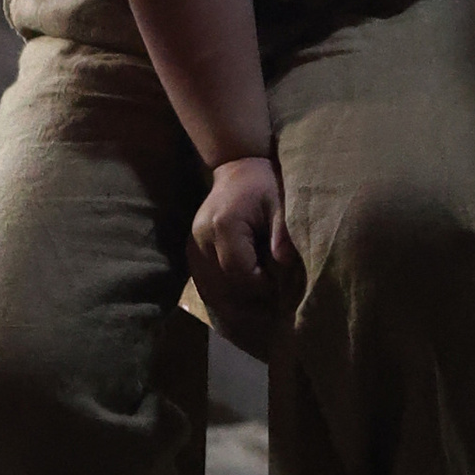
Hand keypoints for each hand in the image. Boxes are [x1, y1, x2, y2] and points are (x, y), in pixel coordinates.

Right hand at [188, 154, 293, 354]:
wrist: (237, 167)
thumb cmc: (264, 185)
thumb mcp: (280, 204)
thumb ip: (282, 234)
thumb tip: (284, 264)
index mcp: (224, 226)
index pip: (239, 272)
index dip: (261, 285)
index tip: (280, 286)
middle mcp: (201, 239)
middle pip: (223, 285)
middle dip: (248, 299)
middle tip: (272, 306)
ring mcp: (192, 247)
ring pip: (211, 289)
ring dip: (234, 301)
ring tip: (259, 307)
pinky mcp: (191, 252)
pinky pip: (205, 283)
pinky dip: (223, 294)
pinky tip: (242, 299)